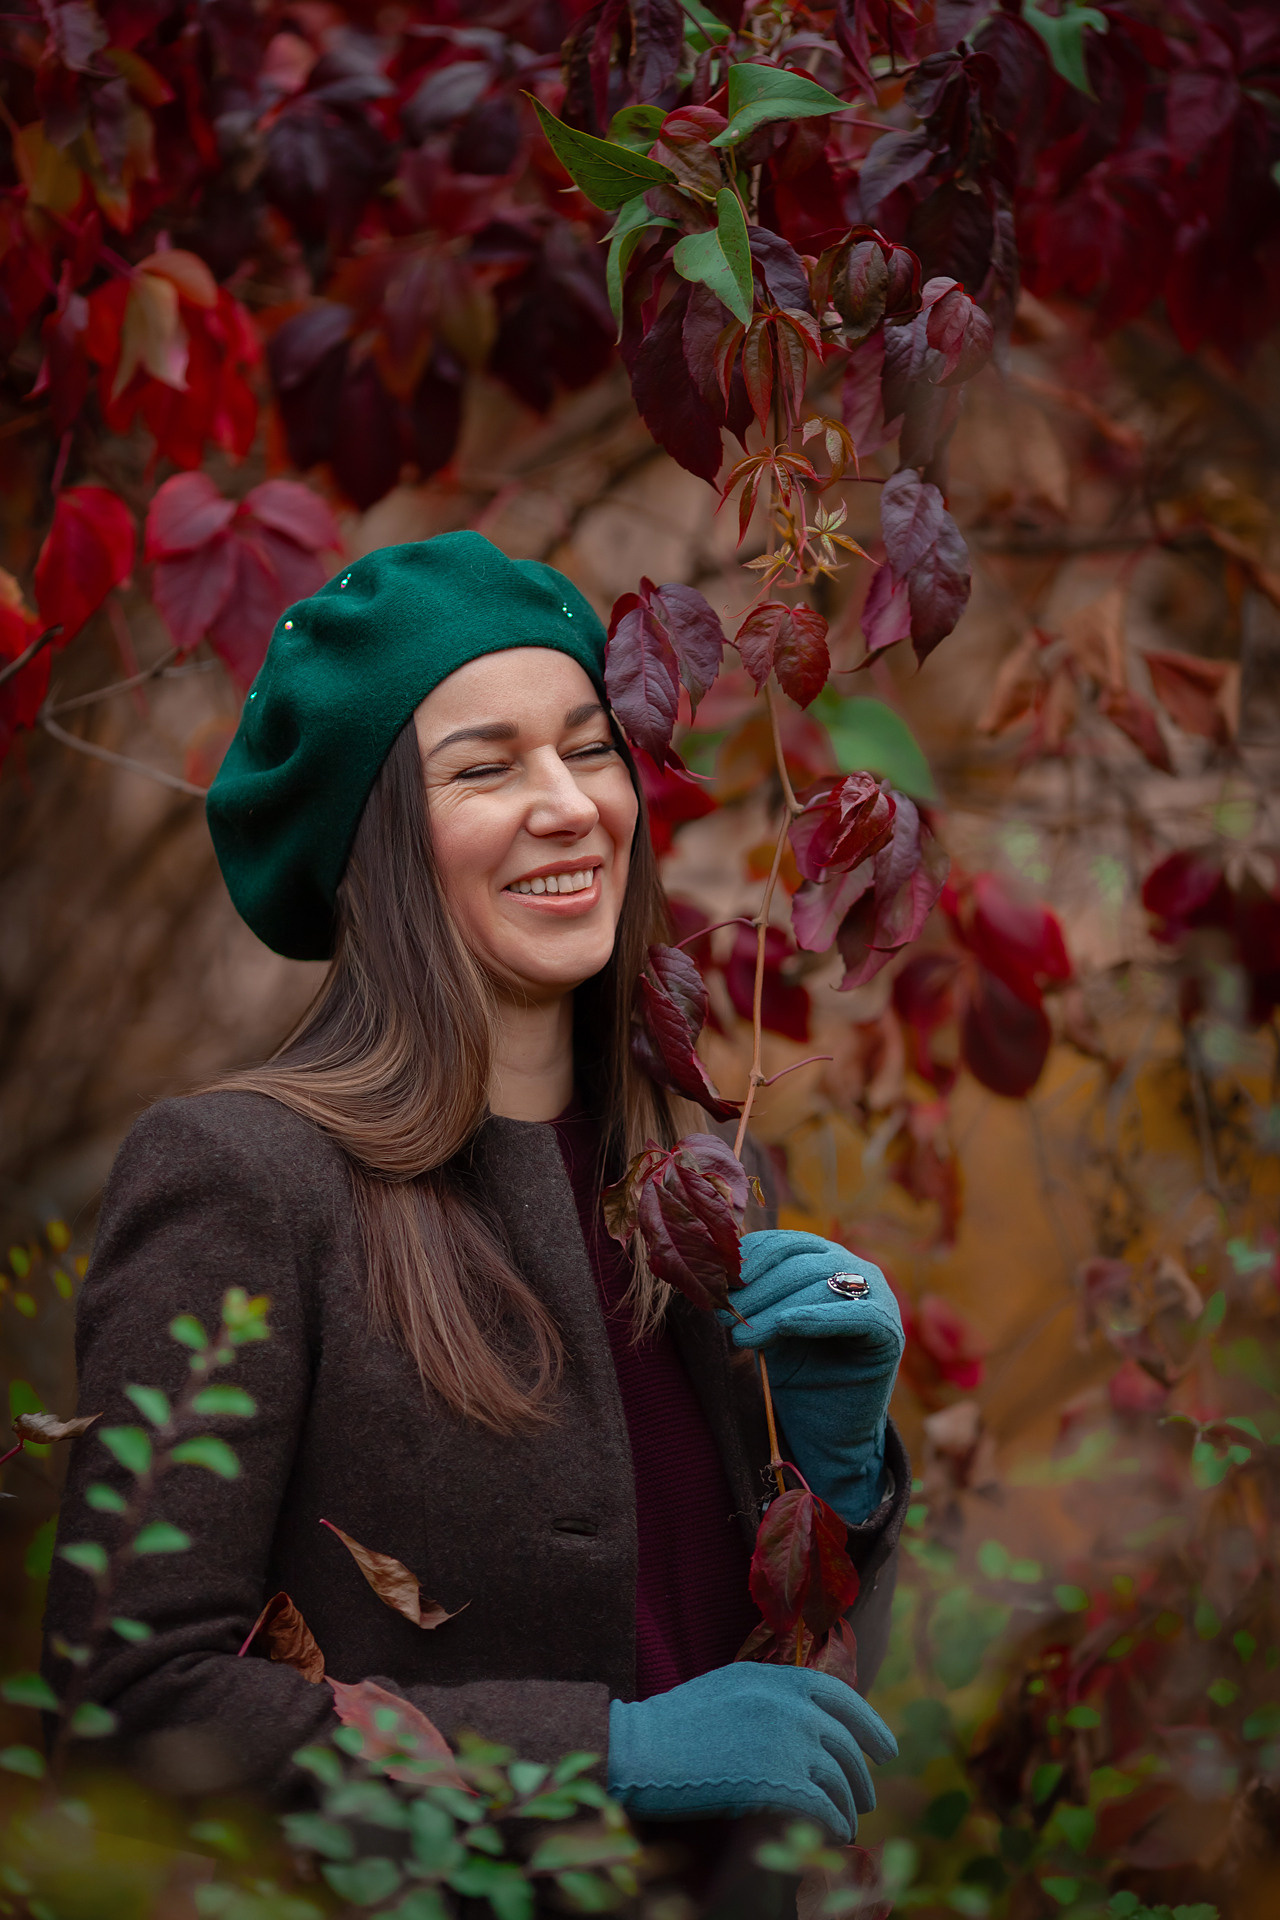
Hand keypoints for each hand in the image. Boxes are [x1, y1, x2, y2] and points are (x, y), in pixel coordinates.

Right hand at [606, 1661, 896, 1839]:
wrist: (642, 1748)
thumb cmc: (677, 1723)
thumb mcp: (730, 1687)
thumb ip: (773, 1695)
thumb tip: (814, 1723)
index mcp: (777, 1676)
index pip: (842, 1696)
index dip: (870, 1724)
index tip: (886, 1750)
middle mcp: (789, 1704)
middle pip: (844, 1744)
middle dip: (860, 1776)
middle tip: (866, 1799)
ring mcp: (785, 1741)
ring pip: (838, 1779)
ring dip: (848, 1805)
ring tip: (848, 1824)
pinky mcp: (776, 1782)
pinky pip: (823, 1807)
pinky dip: (834, 1823)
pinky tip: (834, 1834)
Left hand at [717, 1230, 903, 1522]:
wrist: (828, 1429)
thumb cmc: (797, 1373)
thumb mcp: (768, 1328)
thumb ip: (753, 1300)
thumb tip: (718, 1278)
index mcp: (825, 1259)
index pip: (784, 1243)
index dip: (750, 1259)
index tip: (718, 1282)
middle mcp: (854, 1269)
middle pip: (800, 1262)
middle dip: (757, 1288)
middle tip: (725, 1315)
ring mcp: (877, 1296)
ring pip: (822, 1284)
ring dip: (775, 1307)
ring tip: (742, 1336)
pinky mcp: (888, 1331)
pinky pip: (855, 1315)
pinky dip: (817, 1317)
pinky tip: (786, 1325)